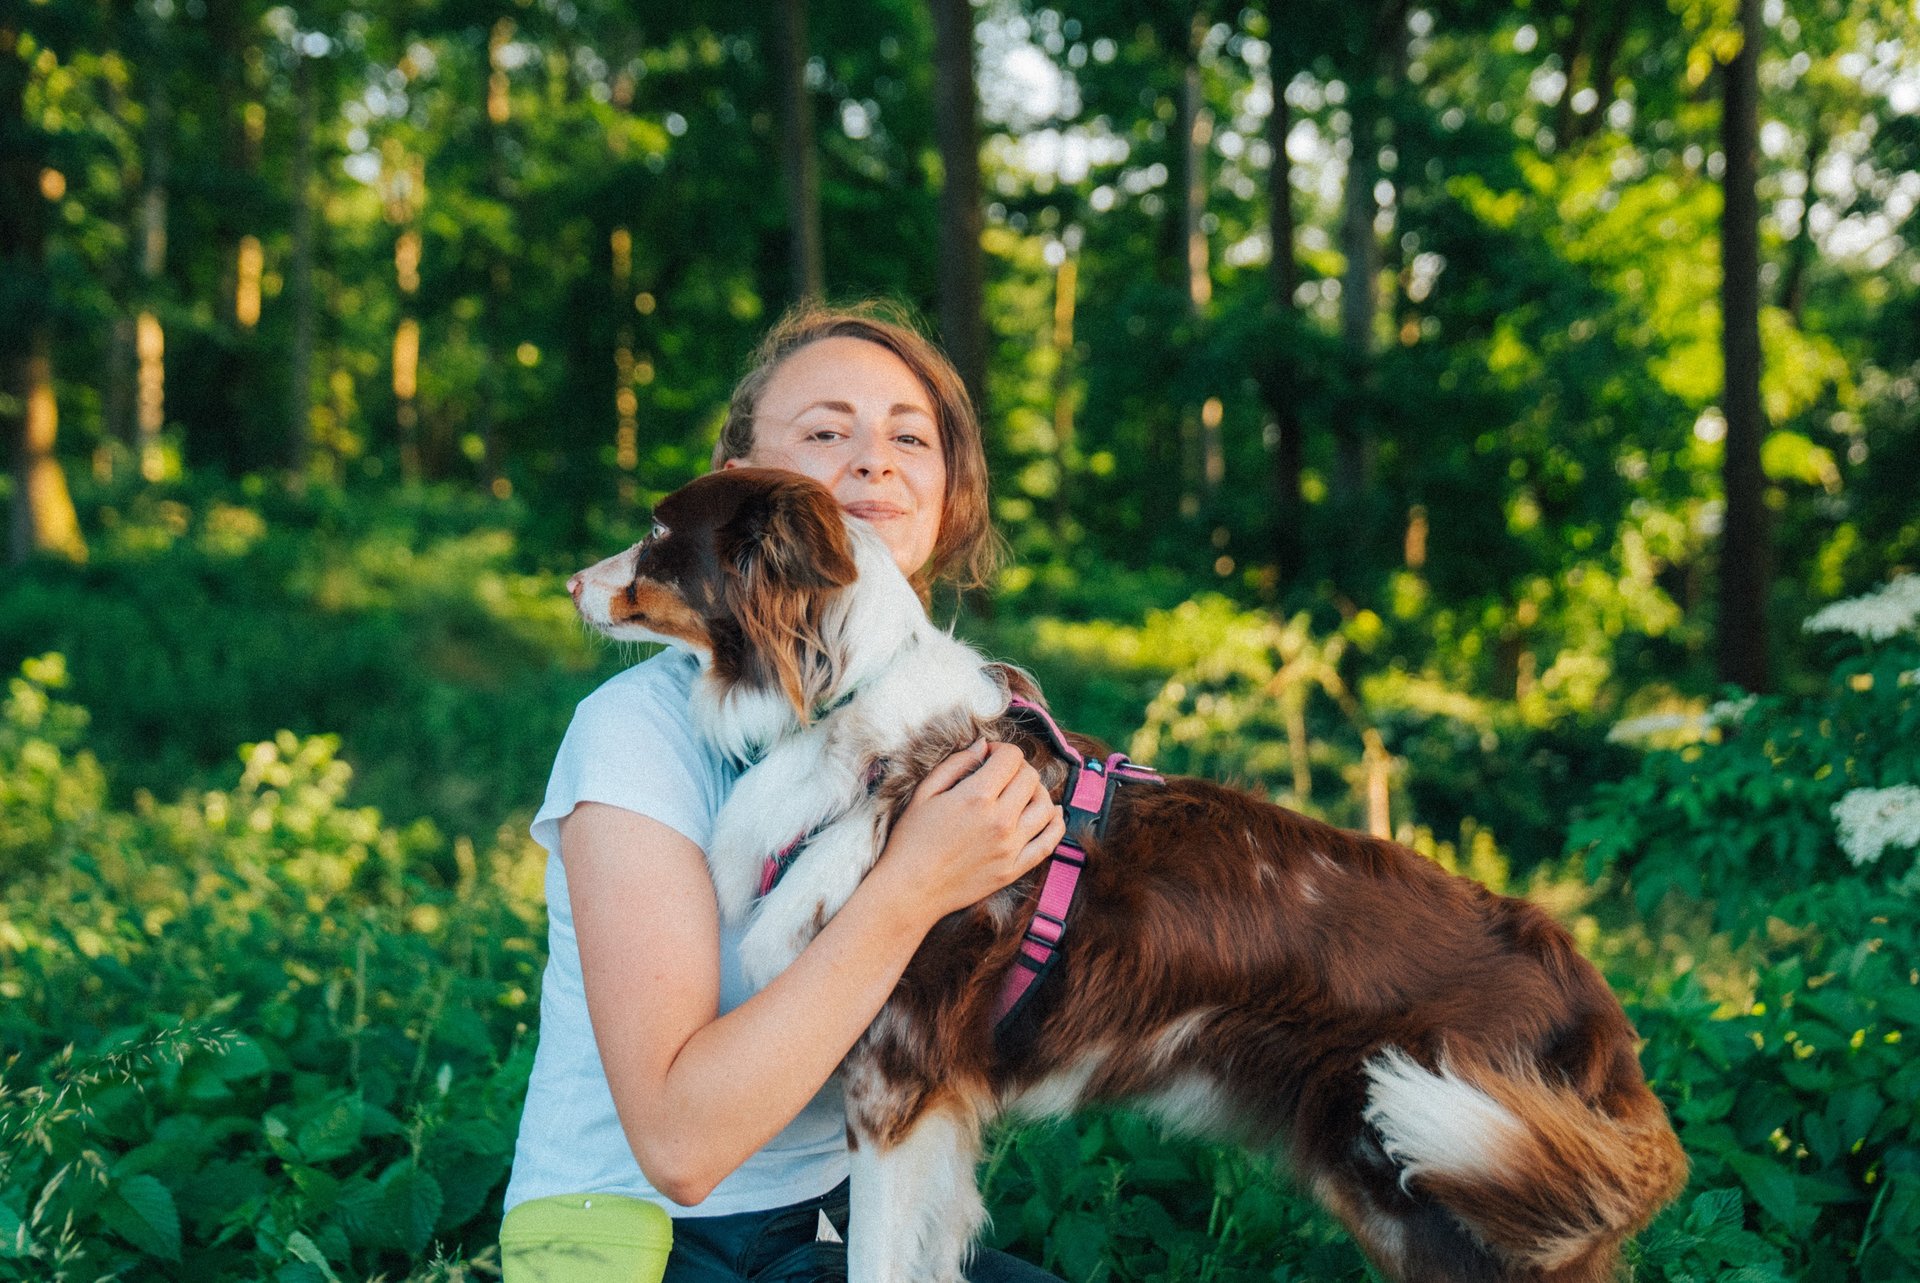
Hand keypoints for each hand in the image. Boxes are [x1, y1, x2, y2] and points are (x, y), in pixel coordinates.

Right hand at [874, 740, 1065, 926]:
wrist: (910, 889)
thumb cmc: (910, 839)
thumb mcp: (925, 792)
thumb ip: (957, 763)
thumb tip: (984, 745)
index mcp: (976, 796)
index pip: (1011, 757)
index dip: (1001, 749)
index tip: (990, 756)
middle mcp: (1000, 820)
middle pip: (1031, 777)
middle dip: (1018, 768)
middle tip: (1002, 774)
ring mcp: (1011, 847)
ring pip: (1046, 806)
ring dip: (1038, 791)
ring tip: (1022, 793)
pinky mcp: (1014, 869)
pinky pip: (1049, 842)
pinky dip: (1056, 823)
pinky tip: (1050, 813)